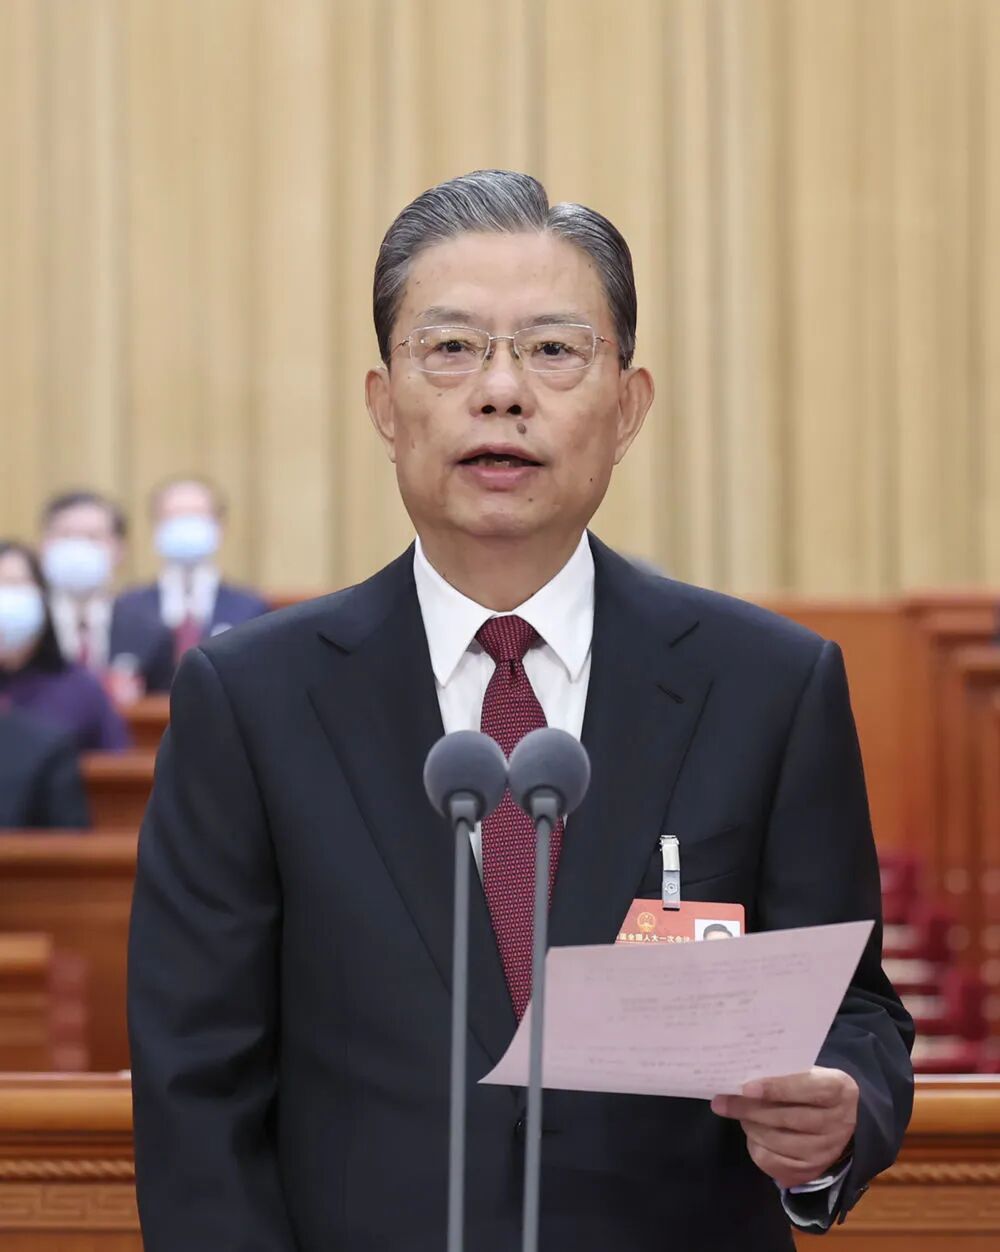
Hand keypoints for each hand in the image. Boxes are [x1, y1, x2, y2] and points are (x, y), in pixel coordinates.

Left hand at [710, 1066, 858, 1188]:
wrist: (839, 1121)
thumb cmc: (813, 1088)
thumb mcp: (809, 1073)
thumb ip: (783, 1073)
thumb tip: (741, 1073)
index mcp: (839, 1090)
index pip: (809, 1088)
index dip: (777, 1088)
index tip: (746, 1087)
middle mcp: (837, 1123)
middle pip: (787, 1118)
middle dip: (749, 1109)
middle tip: (722, 1101)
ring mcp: (825, 1152)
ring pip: (777, 1141)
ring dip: (750, 1126)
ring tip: (739, 1114)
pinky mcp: (811, 1171)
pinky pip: (773, 1162)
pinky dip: (755, 1146)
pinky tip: (752, 1133)